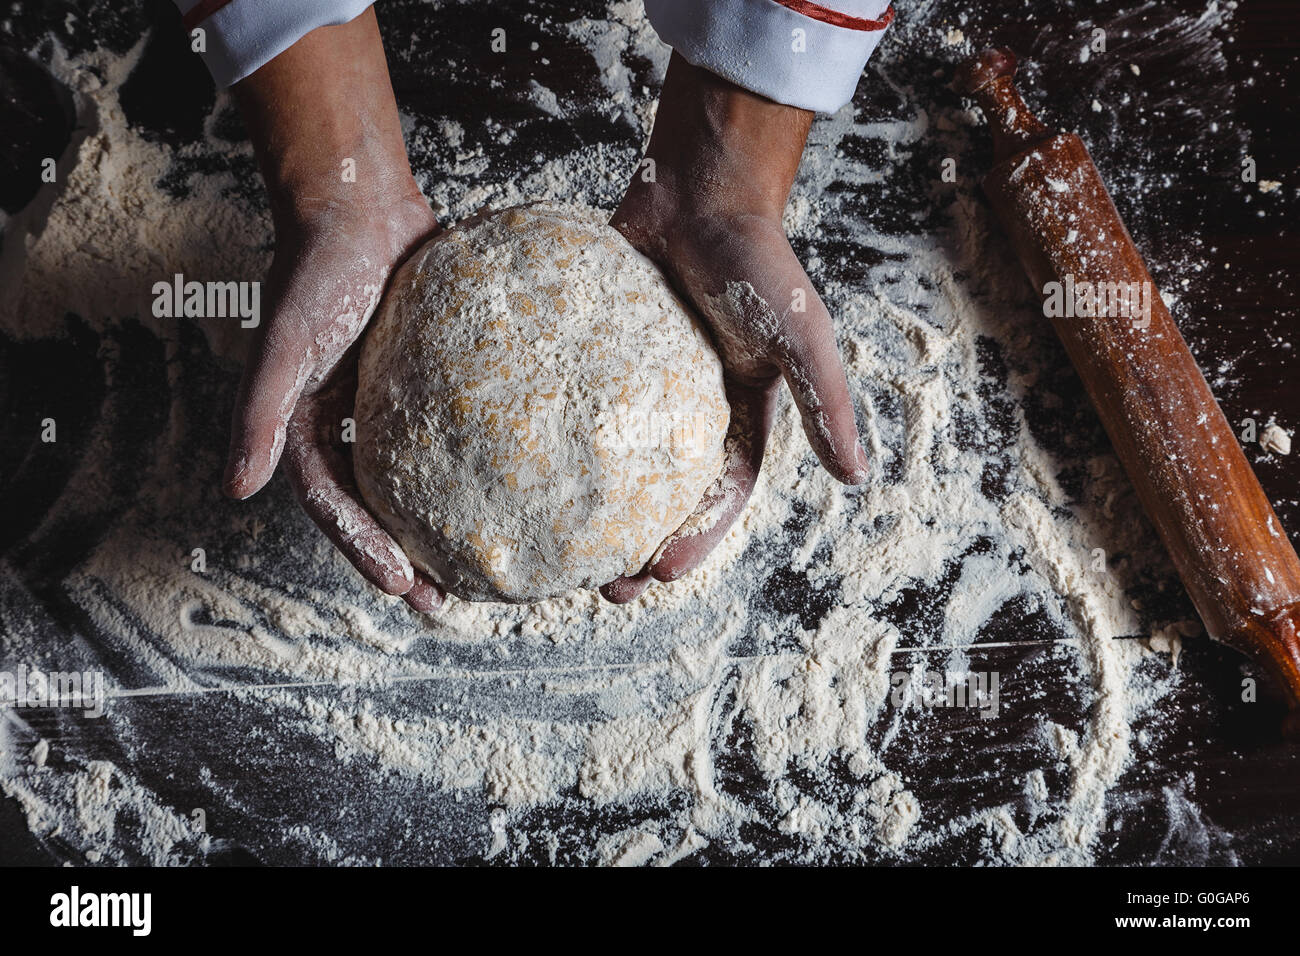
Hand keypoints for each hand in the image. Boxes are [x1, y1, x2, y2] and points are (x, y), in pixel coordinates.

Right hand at [225, 11, 442, 611]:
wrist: (361, 206)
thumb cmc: (315, 270)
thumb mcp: (284, 345)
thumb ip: (258, 415)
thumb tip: (235, 490)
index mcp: (308, 427)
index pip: (333, 506)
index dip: (363, 550)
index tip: (403, 586)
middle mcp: (350, 424)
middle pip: (376, 507)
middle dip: (405, 559)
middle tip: (445, 602)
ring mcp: (390, 406)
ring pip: (416, 480)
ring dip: (440, 525)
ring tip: (479, 564)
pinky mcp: (430, 383)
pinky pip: (452, 435)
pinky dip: (473, 466)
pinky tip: (510, 489)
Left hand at [602, 54, 867, 603]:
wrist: (698, 192)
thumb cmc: (756, 261)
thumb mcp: (800, 336)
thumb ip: (825, 403)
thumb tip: (856, 477)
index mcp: (739, 415)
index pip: (720, 495)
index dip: (693, 540)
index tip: (656, 573)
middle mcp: (688, 411)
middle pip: (661, 494)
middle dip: (636, 544)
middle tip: (601, 586)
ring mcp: (638, 387)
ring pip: (613, 462)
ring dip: (593, 508)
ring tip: (559, 546)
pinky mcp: (599, 360)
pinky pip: (575, 410)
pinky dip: (557, 443)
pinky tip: (525, 468)